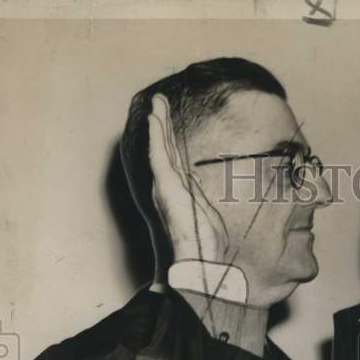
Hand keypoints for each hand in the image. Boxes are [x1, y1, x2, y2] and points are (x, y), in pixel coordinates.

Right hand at [147, 94, 229, 264]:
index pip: (173, 159)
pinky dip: (156, 136)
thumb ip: (199, 196)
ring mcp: (165, 185)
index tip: (167, 121)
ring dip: (158, 123)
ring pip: (160, 147)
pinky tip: (154, 119)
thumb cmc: (205, 242)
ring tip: (156, 103)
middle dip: (162, 124)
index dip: (169, 139)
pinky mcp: (165, 185)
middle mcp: (167, 186)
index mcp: (178, 191)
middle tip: (160, 102)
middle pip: (165, 148)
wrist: (199, 257)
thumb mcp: (205, 212)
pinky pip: (159, 154)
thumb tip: (197, 185)